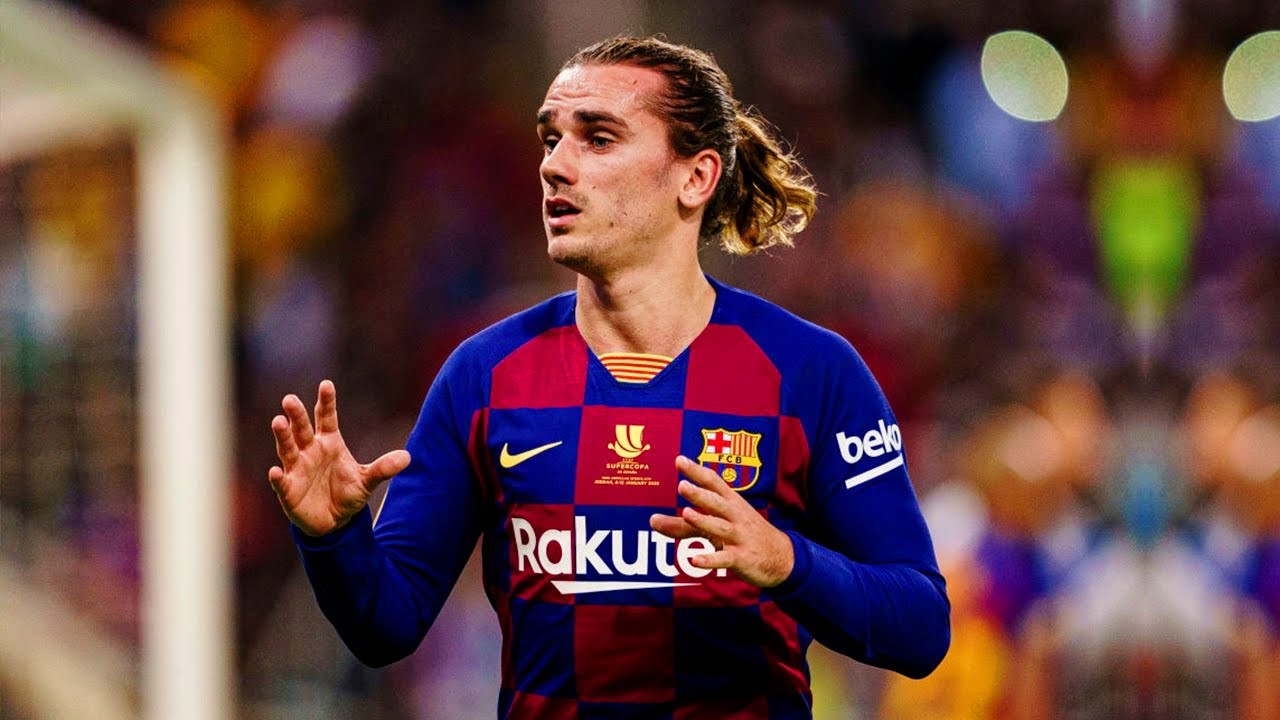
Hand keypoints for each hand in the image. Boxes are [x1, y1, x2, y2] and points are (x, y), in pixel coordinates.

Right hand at [268, 380, 409, 536]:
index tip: (326, 384)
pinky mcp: (288, 491)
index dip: (326, 402)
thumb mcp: (367, 480)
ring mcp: (296, 469)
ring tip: (278, 421)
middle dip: (296, 415)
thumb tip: (408, 457)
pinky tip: (275, 472)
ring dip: (283, 437)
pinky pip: (281, 483)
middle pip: (302, 429)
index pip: (326, 418)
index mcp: (329, 443)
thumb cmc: (348, 493)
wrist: (334, 522)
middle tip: (290, 399)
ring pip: (287, 449)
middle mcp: (310, 451)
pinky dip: (278, 478)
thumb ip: (384, 468)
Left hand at [649, 455, 794, 587]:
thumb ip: (683, 524)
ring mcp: (739, 537)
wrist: (782, 557)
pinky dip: (710, 559)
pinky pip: (724, 558)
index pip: (713, 483)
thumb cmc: (745, 534)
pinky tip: (694, 560)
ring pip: (719, 528)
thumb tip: (651, 520)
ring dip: (704, 521)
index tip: (679, 460)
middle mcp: (735, 517)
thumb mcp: (718, 524)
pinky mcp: (741, 558)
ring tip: (686, 513)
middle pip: (716, 503)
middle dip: (700, 494)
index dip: (696, 472)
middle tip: (682, 485)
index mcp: (731, 503)